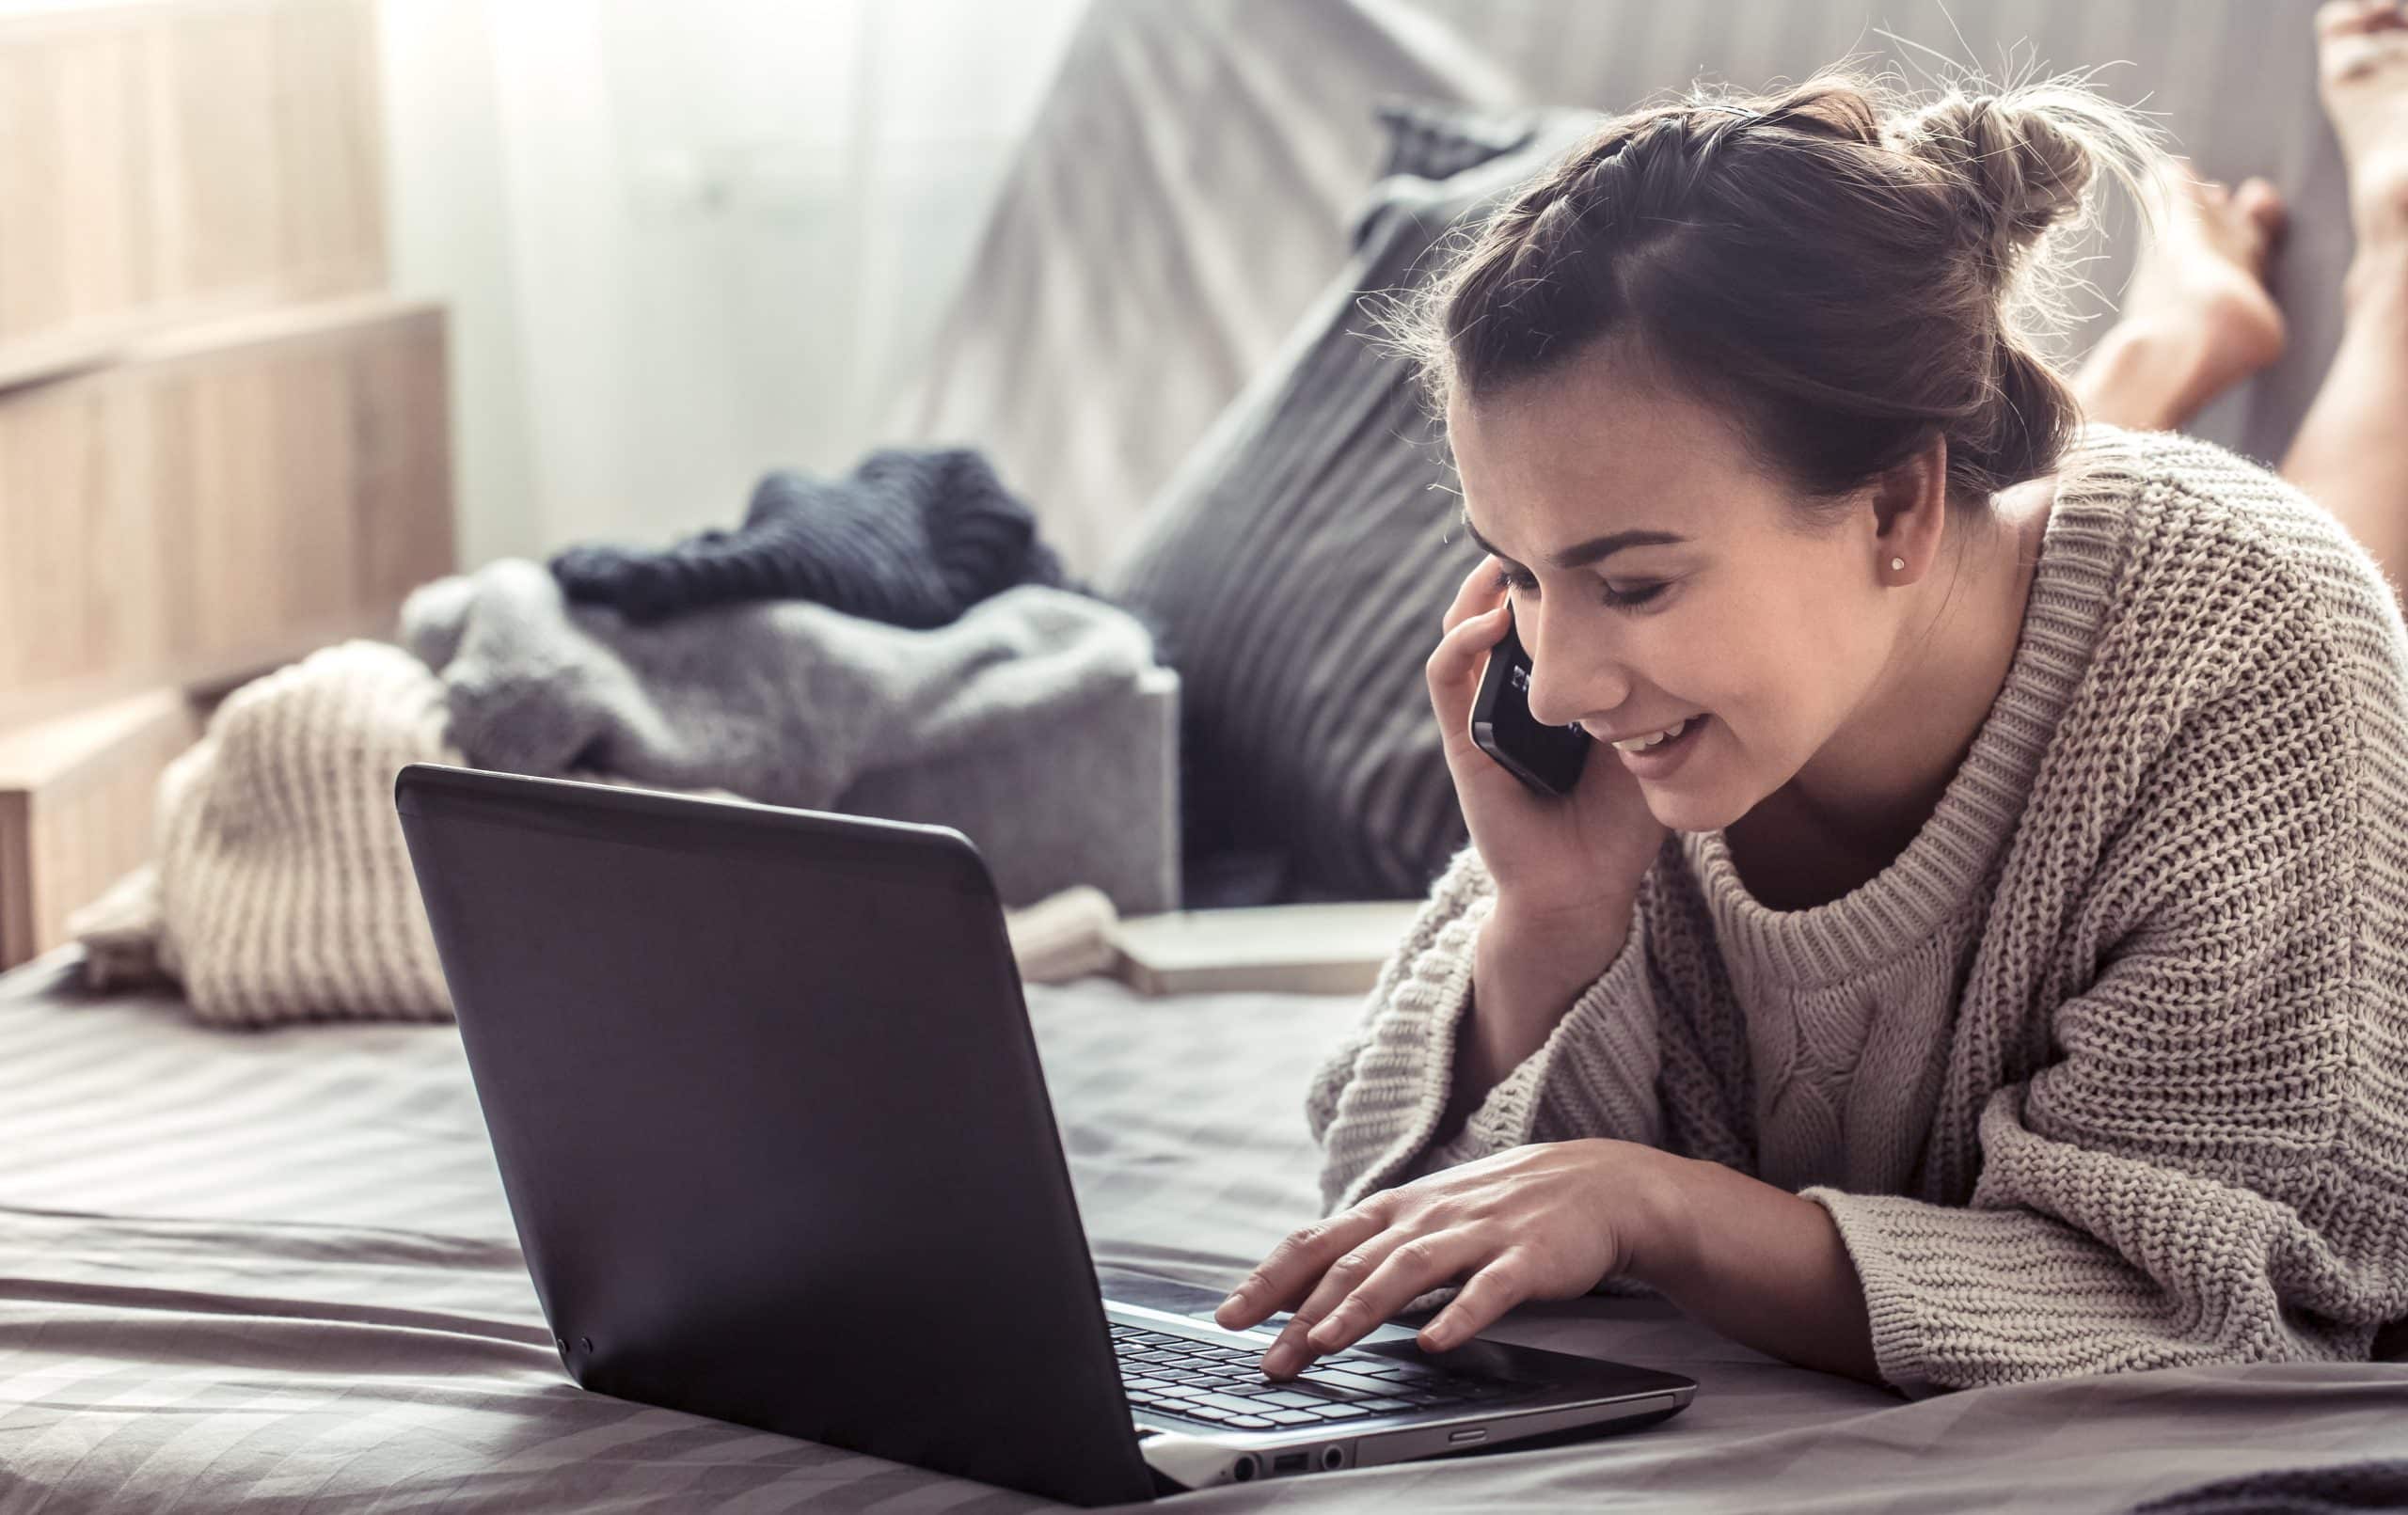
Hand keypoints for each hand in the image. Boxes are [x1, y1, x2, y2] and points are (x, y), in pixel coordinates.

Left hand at [1213, 1139, 1678, 1377]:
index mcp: (1398, 1209)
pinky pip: (1488, 1290)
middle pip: (1353, 1261)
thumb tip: (1307, 1289)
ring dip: (1362, 1308)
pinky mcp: (1526, 1257)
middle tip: (1267, 1356)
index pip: (1319, 1240)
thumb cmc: (1503, 1207)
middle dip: (1302, 1309)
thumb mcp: (1430, 1218)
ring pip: (1408, 1270)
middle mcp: (1428, 1216)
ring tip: (1325, 1344)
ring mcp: (1477, 1233)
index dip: (1272, 1277)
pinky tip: (1434, 1343)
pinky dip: (1459, 1315)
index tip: (1230, 1314)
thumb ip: (1375, 1249)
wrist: (1599, 1183)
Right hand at [1430, 559, 1668, 918]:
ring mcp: (1482, 714)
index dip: (1551, 573)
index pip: (1542, 615)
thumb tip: (1690, 622)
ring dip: (1478, 589)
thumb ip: (1657, 689)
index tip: (1582, 534)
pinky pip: (1446, 678)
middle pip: (1497, 609)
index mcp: (1554, 690)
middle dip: (1512, 563)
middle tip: (1540, 521)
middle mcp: (1512, 694)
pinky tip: (1493, 619)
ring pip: (1462, 631)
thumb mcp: (1653, 738)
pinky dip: (1461, 640)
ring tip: (1507, 554)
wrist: (1584, 890)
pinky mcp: (1461, 740)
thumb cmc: (1621, 823)